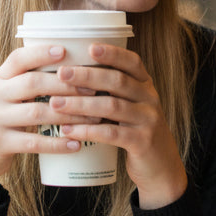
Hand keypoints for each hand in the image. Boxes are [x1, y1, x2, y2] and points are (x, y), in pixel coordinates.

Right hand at [0, 45, 93, 205]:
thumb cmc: (1, 119)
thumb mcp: (6, 95)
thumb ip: (27, 81)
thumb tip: (74, 68)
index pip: (18, 59)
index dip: (41, 53)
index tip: (65, 51)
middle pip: (32, 83)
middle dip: (65, 85)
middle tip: (93, 89)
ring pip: (37, 113)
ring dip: (69, 115)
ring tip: (94, 117)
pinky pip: (33, 142)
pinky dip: (57, 144)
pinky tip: (76, 144)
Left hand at [49, 44, 187, 209]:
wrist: (161, 167)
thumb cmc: (135, 131)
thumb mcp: (131, 107)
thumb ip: (111, 92)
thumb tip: (68, 76)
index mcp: (145, 85)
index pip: (132, 62)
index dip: (112, 53)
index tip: (89, 47)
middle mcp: (150, 98)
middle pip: (117, 81)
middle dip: (87, 75)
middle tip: (61, 73)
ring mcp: (148, 120)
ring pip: (111, 106)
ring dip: (80, 103)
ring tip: (55, 103)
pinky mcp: (142, 142)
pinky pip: (111, 133)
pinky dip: (87, 130)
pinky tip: (68, 130)